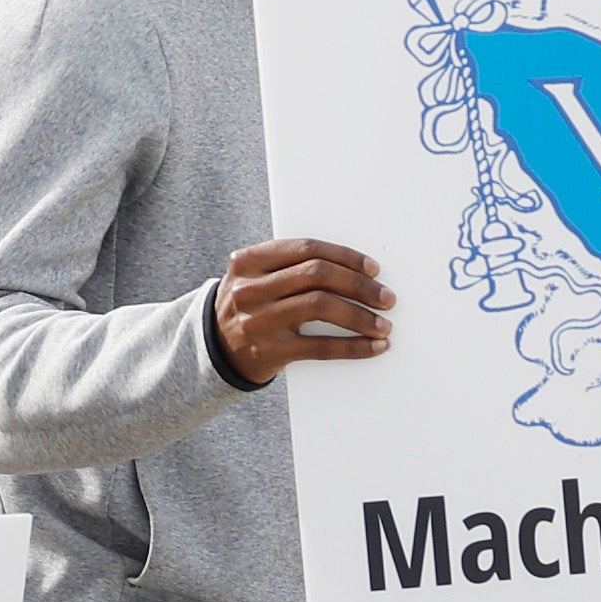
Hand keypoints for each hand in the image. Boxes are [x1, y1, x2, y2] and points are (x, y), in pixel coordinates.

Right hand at [212, 238, 390, 382]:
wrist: (214, 350)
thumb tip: (355, 269)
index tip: (373, 268)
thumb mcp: (255, 278)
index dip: (345, 257)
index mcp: (248, 262)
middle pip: (317, 275)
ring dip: (361, 315)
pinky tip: (373, 346)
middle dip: (359, 285)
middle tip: (386, 297)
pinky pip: (321, 347)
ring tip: (383, 323)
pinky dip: (353, 347)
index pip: (306, 249)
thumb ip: (290, 266)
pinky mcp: (270, 352)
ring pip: (321, 307)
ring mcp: (258, 321)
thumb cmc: (250, 307)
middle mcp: (250, 289)